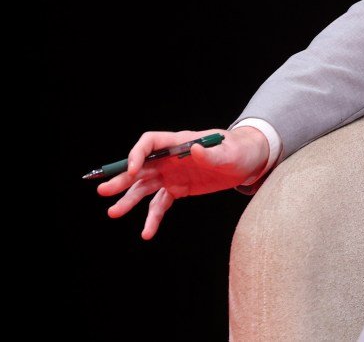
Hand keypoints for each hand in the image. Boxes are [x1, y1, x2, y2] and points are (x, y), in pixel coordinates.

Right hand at [96, 127, 270, 239]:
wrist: (247, 162)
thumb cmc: (239, 149)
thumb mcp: (229, 151)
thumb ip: (211, 153)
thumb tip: (194, 150)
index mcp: (179, 142)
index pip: (150, 143)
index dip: (137, 154)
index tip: (133, 170)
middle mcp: (170, 158)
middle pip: (140, 167)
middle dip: (122, 179)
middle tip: (104, 191)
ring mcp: (171, 175)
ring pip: (144, 188)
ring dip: (129, 200)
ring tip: (113, 213)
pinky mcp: (177, 190)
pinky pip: (160, 205)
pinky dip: (152, 219)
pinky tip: (146, 233)